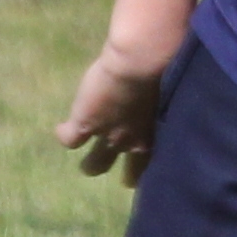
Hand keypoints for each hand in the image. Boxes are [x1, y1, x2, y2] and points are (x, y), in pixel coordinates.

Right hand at [57, 38, 171, 181]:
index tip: (156, 154)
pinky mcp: (84, 124)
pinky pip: (68, 140)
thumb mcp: (173, 90)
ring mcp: (107, 135)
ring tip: (88, 165)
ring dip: (91, 164)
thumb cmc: (165, 68)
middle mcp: (135, 141)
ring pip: (95, 165)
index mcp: (159, 132)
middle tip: (128, 173)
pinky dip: (64, 134)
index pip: (160, 160)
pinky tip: (63, 129)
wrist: (141, 62)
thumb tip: (174, 93)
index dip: (156, 160)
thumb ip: (169, 101)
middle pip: (132, 174)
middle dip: (129, 174)